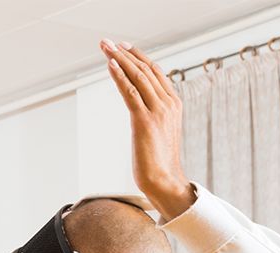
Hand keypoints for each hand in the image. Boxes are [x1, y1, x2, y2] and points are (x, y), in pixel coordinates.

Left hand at [101, 40, 193, 220]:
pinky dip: (120, 76)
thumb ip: (153, 116)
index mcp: (174, 104)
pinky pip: (130, 92)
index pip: (156, 72)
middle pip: (145, 69)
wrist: (165, 181)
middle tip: (108, 42)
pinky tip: (111, 65)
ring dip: (119, 60)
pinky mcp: (144, 121)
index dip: (139, 57)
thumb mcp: (159, 132)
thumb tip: (139, 109)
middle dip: (125, 53)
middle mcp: (168, 103)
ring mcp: (158, 111)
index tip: (123, 47)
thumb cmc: (159, 162)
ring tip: (105, 48)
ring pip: (138, 77)